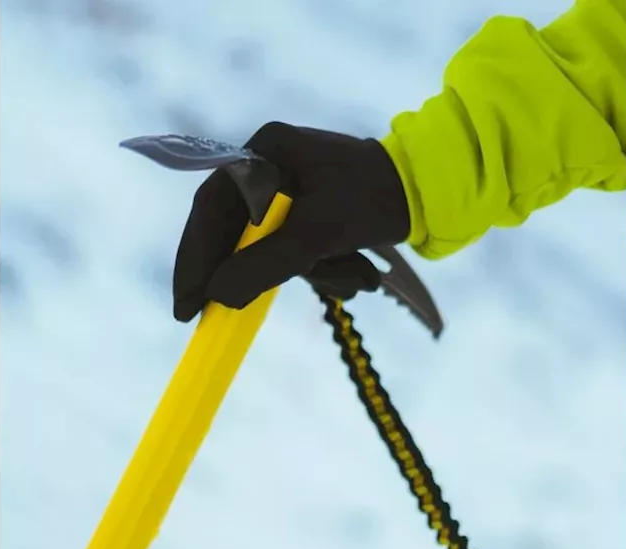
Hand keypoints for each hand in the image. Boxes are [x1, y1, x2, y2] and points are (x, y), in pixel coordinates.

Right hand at [172, 122, 411, 321]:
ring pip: (277, 250)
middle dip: (265, 275)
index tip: (187, 305)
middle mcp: (273, 165)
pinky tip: (363, 272)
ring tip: (357, 276)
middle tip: (233, 319)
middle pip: (242, 234)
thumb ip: (266, 264)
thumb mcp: (321, 233)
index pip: (211, 208)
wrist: (438, 191)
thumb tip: (216, 296)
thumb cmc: (380, 197)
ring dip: (315, 275)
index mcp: (266, 151)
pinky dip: (329, 270)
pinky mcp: (318, 212)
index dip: (195, 259)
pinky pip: (304, 252)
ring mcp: (295, 189)